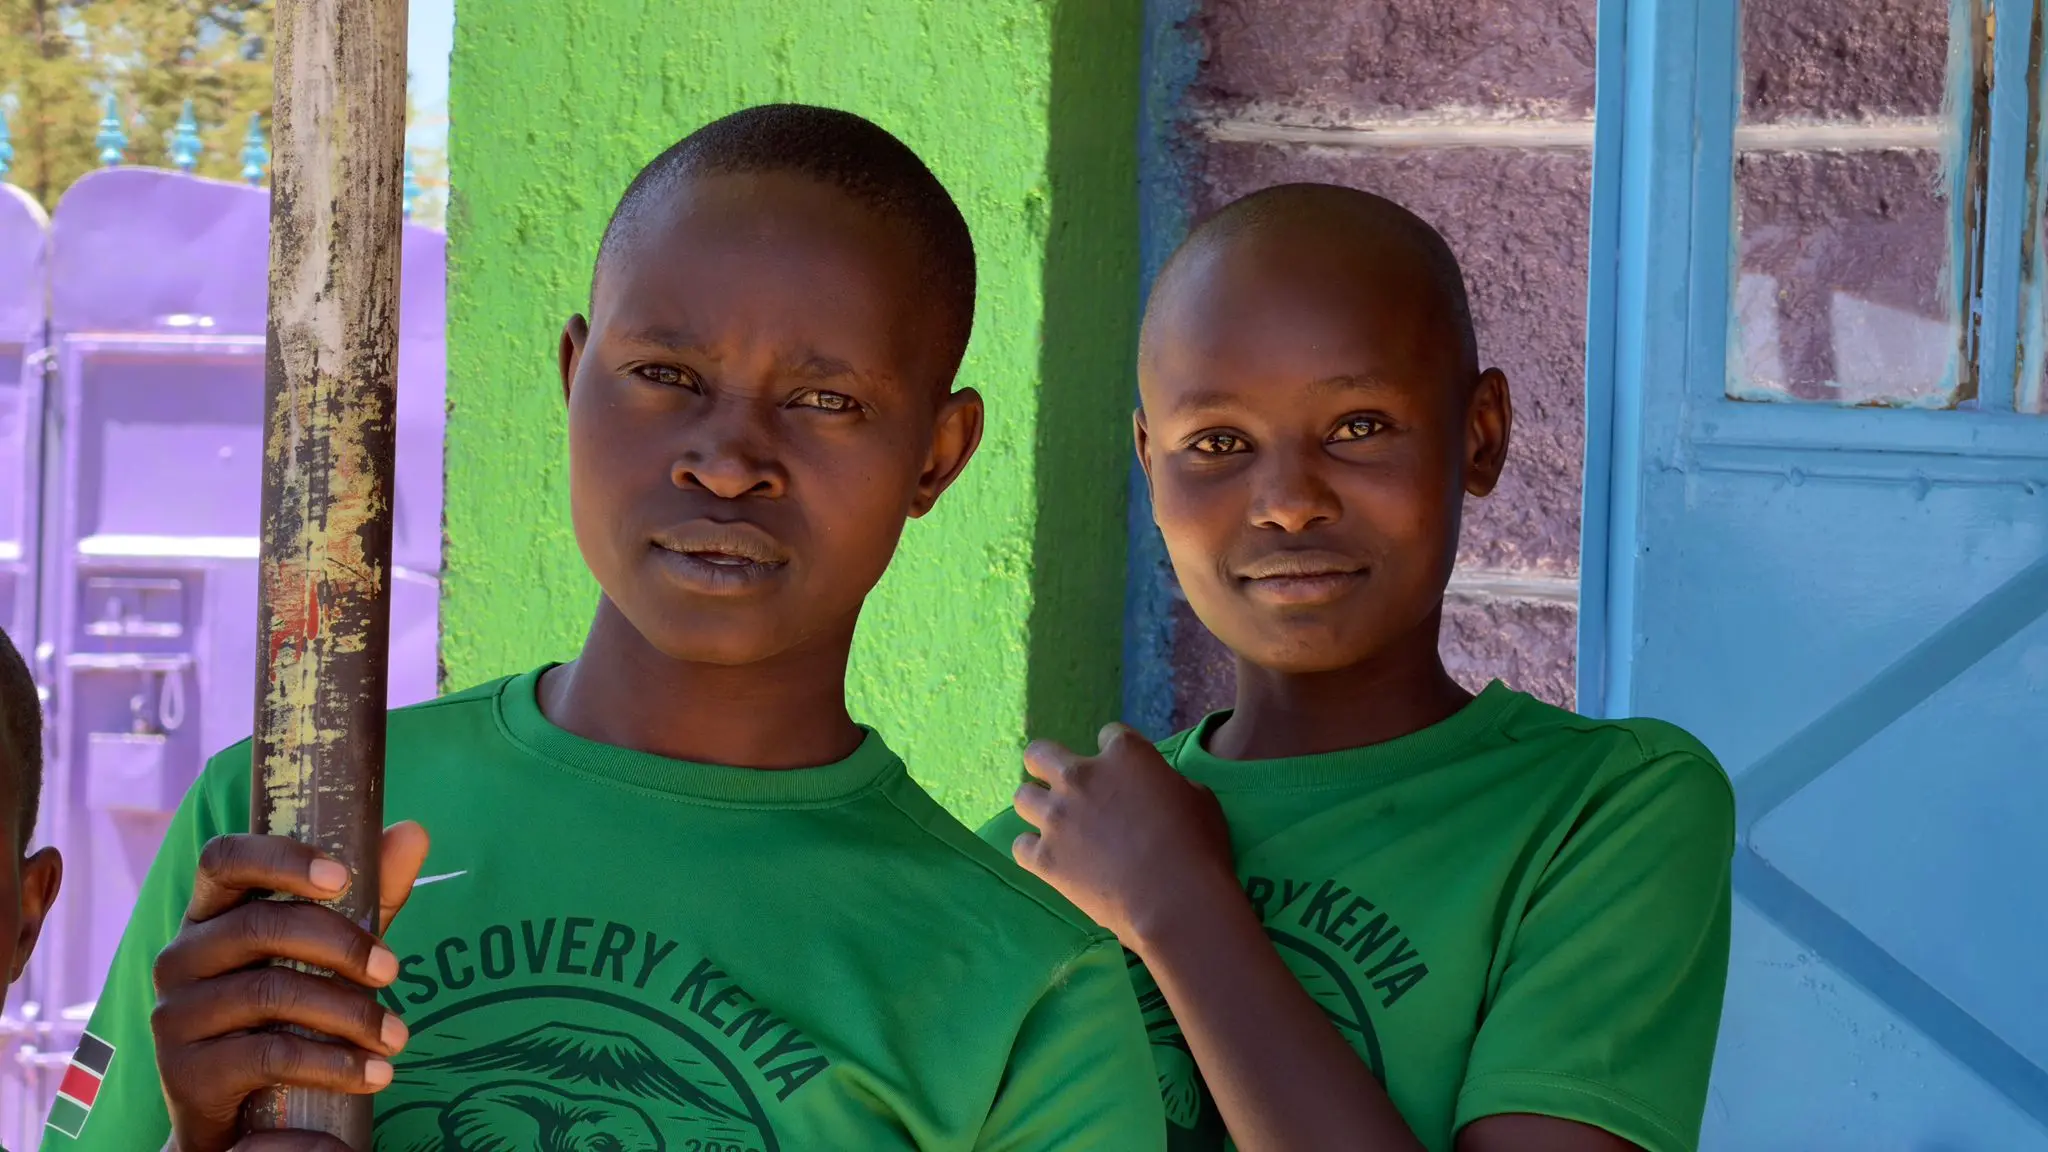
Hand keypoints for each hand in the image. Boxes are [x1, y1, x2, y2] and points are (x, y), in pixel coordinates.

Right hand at [154, 822, 429, 1151]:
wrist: (241, 1113)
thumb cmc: (290, 1010)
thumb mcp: (332, 950)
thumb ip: (370, 895)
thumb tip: (413, 832)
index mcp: (212, 914)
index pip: (225, 859)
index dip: (281, 859)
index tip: (343, 877)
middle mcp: (182, 956)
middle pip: (261, 927)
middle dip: (342, 945)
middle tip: (394, 970)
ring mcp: (176, 1014)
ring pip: (270, 993)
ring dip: (349, 1013)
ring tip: (396, 1036)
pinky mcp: (185, 1072)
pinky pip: (266, 1056)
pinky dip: (332, 1064)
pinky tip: (372, 1073)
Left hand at [1011, 724, 1238, 952]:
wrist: (1175, 901)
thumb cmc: (1197, 846)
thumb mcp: (1197, 796)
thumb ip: (1164, 781)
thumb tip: (1154, 787)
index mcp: (1124, 754)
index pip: (1108, 735)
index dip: (1116, 754)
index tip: (1123, 773)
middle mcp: (1081, 777)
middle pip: (1039, 754)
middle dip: (1047, 765)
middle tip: (1064, 786)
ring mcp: (1057, 817)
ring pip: (1022, 797)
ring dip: (1038, 807)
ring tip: (1056, 824)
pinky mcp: (1044, 858)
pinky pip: (1020, 845)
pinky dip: (1034, 850)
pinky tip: (1051, 858)